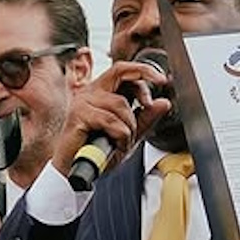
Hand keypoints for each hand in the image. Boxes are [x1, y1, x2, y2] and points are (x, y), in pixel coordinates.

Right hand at [49, 60, 169, 179]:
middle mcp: (90, 93)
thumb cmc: (96, 151)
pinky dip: (120, 135)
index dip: (144, 72)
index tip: (162, 81)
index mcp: (101, 93)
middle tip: (151, 100)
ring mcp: (82, 102)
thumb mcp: (129, 134)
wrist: (76, 169)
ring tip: (123, 141)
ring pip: (121, 104)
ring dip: (130, 126)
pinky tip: (115, 143)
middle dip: (142, 79)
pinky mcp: (78, 115)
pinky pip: (111, 121)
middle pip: (120, 71)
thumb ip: (145, 118)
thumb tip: (163, 103)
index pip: (123, 70)